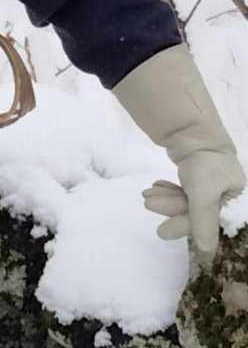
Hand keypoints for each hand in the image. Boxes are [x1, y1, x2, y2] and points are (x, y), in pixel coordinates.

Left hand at [142, 150, 245, 267]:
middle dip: (170, 207)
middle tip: (147, 204)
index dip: (185, 227)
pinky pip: (183, 188)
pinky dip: (169, 189)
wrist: (193, 129)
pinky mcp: (198, 173)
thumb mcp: (204, 194)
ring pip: (186, 198)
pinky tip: (155, 187)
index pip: (209, 222)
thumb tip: (207, 252)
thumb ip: (203, 223)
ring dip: (166, 198)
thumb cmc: (204, 164)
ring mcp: (211, 182)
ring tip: (146, 194)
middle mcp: (225, 193)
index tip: (162, 231)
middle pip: (195, 210)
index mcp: (234, 200)